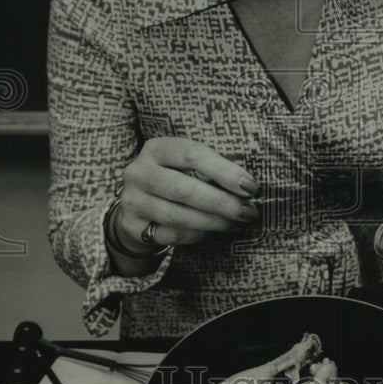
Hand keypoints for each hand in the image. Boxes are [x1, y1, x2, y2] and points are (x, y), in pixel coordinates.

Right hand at [113, 137, 259, 253]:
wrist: (136, 206)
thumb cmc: (172, 180)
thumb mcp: (184, 166)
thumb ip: (209, 171)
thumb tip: (247, 187)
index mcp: (157, 148)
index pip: (193, 154)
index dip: (224, 171)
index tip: (250, 187)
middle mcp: (139, 172)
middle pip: (184, 188)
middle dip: (222, 202)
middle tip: (248, 212)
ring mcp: (132, 200)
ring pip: (177, 215)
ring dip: (212, 221)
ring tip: (235, 223)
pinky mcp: (132, 226)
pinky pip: (170, 234)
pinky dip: (195, 235)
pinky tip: (212, 232)